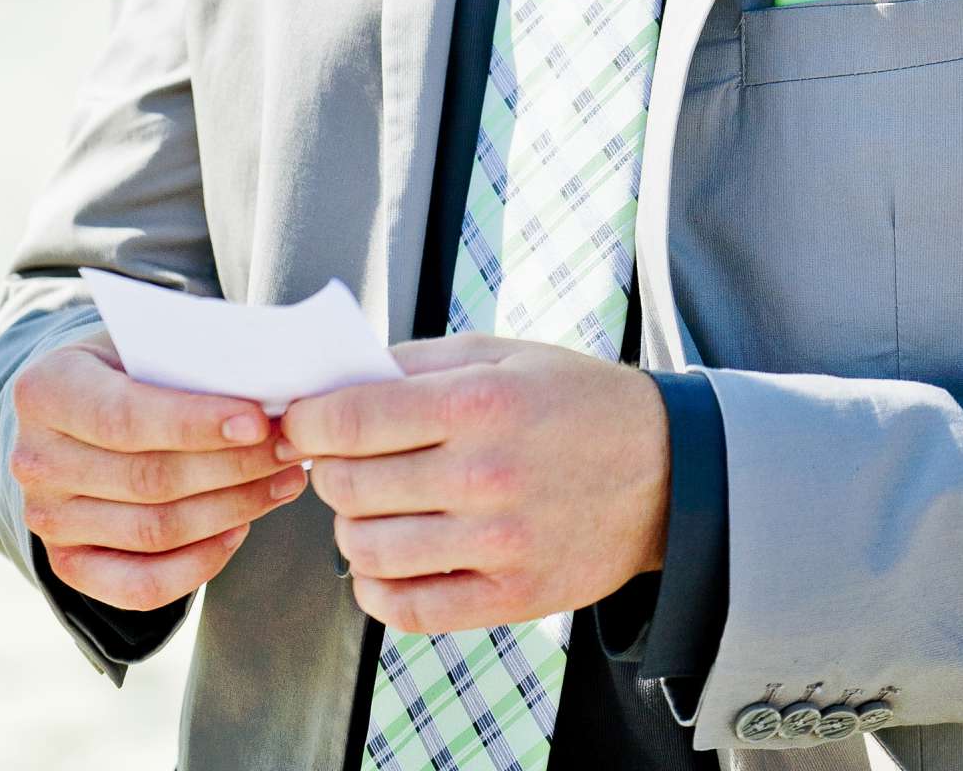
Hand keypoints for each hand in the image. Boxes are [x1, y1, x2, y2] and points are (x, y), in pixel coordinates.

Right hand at [10, 334, 308, 610]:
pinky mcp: (68, 563)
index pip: (125, 418)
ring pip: (153, 531)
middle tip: (292, 446)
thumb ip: (190, 358)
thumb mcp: (145, 340)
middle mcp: (35, 460)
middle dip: (232, 466)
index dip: (195, 424)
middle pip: (147, 479)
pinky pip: (140, 585)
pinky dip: (198, 564)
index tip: (258, 420)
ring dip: (232, 508)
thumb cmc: (128, 362)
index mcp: (45, 390)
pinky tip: (241, 529)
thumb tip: (266, 382)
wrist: (79, 403)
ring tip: (285, 480)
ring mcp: (47, 519)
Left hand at [280, 335, 670, 635]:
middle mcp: (485, 474)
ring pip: (369, 550)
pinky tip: (383, 561)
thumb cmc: (573, 399)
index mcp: (479, 402)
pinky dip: (376, 588)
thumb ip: (417, 362)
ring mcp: (498, 543)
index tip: (298, 422)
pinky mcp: (510, 596)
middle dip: (328, 471)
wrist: (664, 469)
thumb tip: (337, 383)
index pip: (352, 421)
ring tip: (368, 508)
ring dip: (350, 528)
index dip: (307, 422)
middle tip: (339, 461)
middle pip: (351, 487)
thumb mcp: (502, 353)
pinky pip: (408, 609)